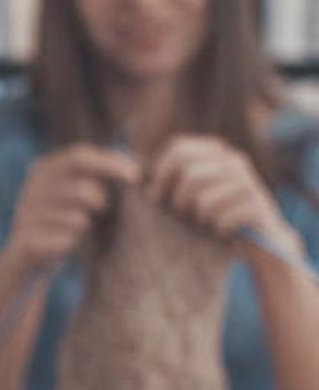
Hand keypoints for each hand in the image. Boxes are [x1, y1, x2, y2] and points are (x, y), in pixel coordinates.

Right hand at [3, 144, 139, 271]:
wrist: (26, 264)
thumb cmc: (63, 224)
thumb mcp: (78, 196)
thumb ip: (102, 178)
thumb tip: (142, 167)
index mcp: (42, 169)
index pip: (80, 156)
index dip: (111, 163)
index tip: (136, 176)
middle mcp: (30, 189)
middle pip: (83, 188)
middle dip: (101, 202)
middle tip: (100, 212)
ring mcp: (25, 216)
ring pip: (77, 219)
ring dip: (86, 228)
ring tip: (79, 231)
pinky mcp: (25, 242)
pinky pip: (67, 241)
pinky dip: (73, 245)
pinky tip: (65, 246)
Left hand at [147, 135, 303, 259]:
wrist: (259, 240)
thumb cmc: (212, 217)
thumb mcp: (186, 198)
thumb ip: (162, 184)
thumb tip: (129, 174)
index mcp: (214, 152)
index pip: (178, 149)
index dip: (160, 174)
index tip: (154, 198)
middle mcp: (233, 160)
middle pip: (188, 174)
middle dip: (177, 202)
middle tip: (184, 215)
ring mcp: (247, 181)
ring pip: (202, 199)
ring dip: (197, 219)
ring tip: (206, 223)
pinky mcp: (256, 204)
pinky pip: (220, 218)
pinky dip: (216, 229)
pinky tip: (224, 231)